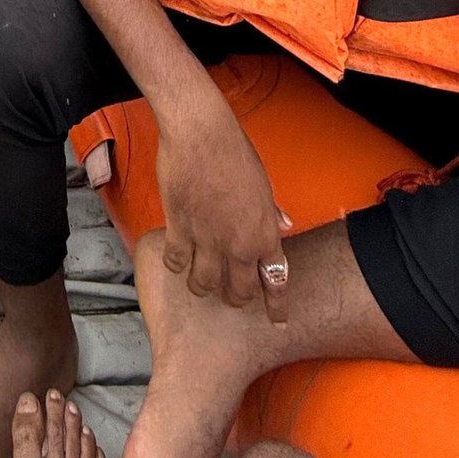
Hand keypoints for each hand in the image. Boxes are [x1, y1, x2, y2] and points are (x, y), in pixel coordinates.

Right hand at [155, 91, 292, 321]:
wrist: (202, 135)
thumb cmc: (235, 152)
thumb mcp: (263, 184)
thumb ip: (271, 211)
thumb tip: (284, 224)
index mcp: (264, 234)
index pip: (275, 280)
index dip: (276, 306)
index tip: (278, 322)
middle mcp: (238, 245)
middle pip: (238, 291)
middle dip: (234, 298)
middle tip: (229, 297)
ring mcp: (207, 240)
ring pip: (203, 284)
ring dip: (201, 287)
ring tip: (198, 284)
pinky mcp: (179, 228)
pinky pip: (176, 261)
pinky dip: (174, 265)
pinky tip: (174, 262)